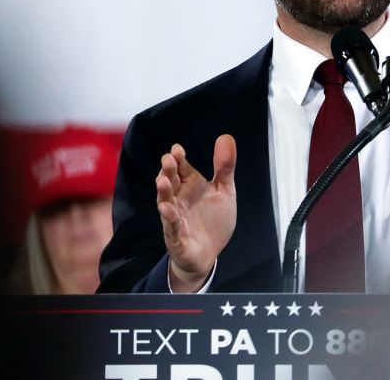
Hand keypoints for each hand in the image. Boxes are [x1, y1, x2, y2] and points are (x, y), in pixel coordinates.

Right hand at [155, 135, 236, 291]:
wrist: (209, 253)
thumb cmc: (213, 219)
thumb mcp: (224, 191)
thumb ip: (224, 167)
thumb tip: (226, 137)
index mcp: (190, 185)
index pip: (182, 168)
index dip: (179, 159)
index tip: (177, 149)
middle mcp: (179, 198)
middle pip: (171, 181)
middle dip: (168, 170)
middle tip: (167, 159)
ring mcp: (175, 217)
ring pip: (166, 202)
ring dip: (164, 192)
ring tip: (162, 180)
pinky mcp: (176, 236)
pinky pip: (171, 226)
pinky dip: (169, 218)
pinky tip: (167, 209)